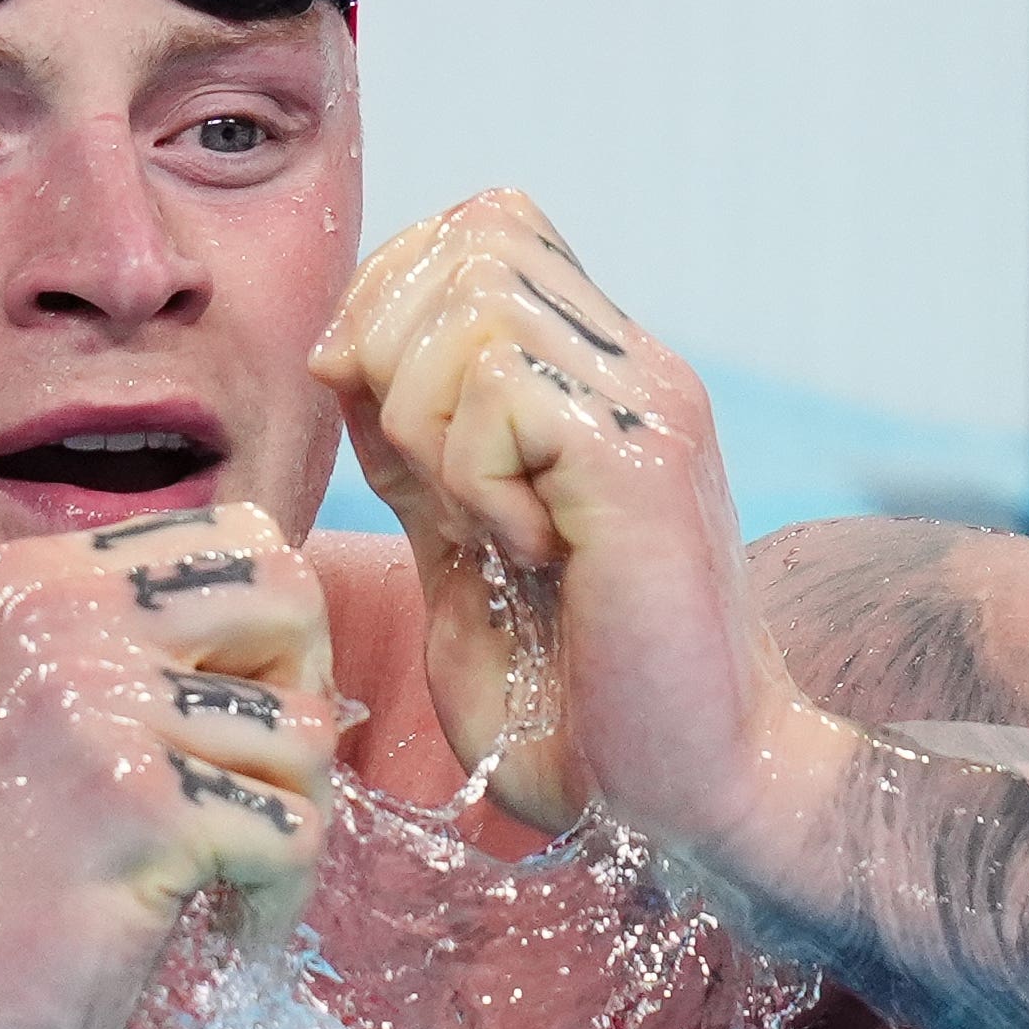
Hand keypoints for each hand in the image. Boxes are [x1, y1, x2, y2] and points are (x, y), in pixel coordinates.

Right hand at [0, 502, 338, 1028]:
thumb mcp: (32, 700)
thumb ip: (133, 642)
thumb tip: (294, 625)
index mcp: (44, 580)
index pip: (243, 538)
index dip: (275, 634)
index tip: (241, 722)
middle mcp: (67, 616)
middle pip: (293, 600)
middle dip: (304, 704)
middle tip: (258, 789)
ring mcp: (102, 707)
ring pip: (307, 730)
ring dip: (292, 819)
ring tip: (229, 876)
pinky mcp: (144, 808)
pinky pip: (294, 831)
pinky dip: (277, 898)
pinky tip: (226, 926)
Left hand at [307, 190, 799, 852]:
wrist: (685, 800)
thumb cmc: (577, 710)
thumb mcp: (462, 559)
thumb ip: (418, 459)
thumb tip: (343, 361)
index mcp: (598, 383)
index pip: (485, 227)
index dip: (394, 296)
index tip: (373, 416)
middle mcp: (635, 370)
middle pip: (473, 233)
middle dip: (391, 345)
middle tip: (421, 474)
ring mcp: (648, 406)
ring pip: (474, 298)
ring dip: (427, 418)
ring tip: (487, 523)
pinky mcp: (641, 460)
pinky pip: (497, 390)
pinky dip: (472, 476)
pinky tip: (527, 552)